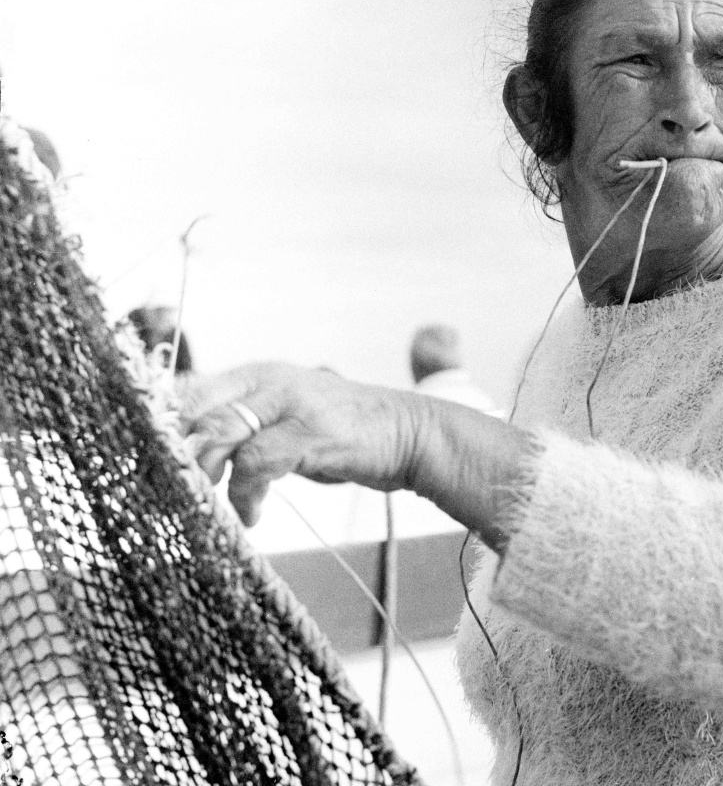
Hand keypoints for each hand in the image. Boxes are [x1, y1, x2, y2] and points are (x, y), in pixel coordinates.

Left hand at [179, 361, 539, 550]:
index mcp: (258, 373)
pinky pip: (257, 464)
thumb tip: (187, 454)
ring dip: (206, 478)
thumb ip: (244, 427)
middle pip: (195, 408)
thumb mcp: (287, 419)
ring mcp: (292, 403)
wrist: (409, 432)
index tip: (145, 461)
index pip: (188, 387)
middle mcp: (270, 379)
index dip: (159, 422)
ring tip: (210, 507)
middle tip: (171, 492)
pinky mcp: (312, 433)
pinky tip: (252, 516)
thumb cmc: (342, 432)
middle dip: (174, 454)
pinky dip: (244, 495)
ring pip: (220, 434)